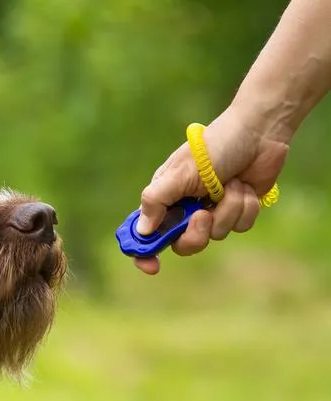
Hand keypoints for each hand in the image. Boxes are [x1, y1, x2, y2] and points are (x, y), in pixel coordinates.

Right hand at [133, 106, 288, 274]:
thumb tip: (142, 231)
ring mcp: (212, 211)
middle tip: (204, 215)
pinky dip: (244, 207)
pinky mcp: (236, 211)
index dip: (144, 251)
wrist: (258, 133)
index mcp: (164, 197)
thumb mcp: (179, 173)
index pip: (145, 232)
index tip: (152, 267)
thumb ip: (156, 201)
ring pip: (216, 235)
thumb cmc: (214, 147)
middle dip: (197, 233)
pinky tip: (245, 187)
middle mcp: (185, 208)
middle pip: (183, 244)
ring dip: (227, 210)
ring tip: (231, 184)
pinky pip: (239, 227)